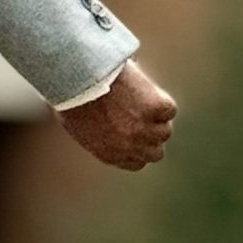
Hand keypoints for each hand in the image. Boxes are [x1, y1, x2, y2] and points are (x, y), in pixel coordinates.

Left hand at [57, 59, 176, 169]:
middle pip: (155, 153)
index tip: (136, 136)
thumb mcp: (80, 125)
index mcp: (109, 154)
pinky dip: (160, 98)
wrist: (80, 80)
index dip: (139, 149)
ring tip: (139, 99)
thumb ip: (99, 136)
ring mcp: (145, 129)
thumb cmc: (73, 96)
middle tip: (144, 116)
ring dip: (157, 117)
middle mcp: (130, 147)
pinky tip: (144, 89)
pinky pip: (169, 109)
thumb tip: (107, 129)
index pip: (136, 163)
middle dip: (151, 137)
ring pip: (165, 131)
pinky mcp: (157, 110)